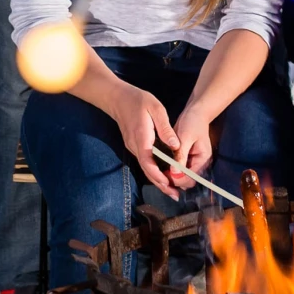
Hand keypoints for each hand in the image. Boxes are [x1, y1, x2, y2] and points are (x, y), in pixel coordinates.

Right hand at [111, 82, 182, 198]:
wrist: (118, 97)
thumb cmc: (138, 100)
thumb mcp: (156, 109)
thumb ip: (165, 128)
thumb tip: (176, 145)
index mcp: (142, 138)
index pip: (148, 162)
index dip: (158, 175)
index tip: (168, 184)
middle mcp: (135, 147)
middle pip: (147, 171)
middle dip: (161, 184)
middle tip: (175, 196)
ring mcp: (133, 147)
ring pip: (146, 168)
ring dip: (158, 180)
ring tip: (172, 190)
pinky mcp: (134, 145)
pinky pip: (145, 162)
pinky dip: (154, 171)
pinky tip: (163, 174)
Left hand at [169, 106, 215, 189]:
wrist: (195, 112)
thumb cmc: (192, 122)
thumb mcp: (186, 137)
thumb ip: (181, 155)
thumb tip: (175, 173)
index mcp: (203, 159)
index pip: (191, 177)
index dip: (178, 179)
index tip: (165, 176)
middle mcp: (199, 163)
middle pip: (188, 180)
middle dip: (175, 180)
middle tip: (161, 174)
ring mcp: (193, 161)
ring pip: (183, 176)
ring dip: (173, 176)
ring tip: (160, 171)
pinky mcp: (186, 158)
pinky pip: (179, 169)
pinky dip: (172, 169)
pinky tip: (163, 166)